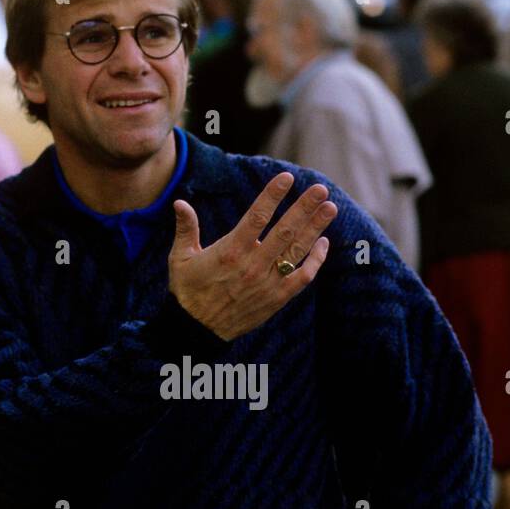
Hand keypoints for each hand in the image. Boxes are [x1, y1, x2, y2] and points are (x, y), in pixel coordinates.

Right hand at [168, 171, 337, 340]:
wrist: (197, 330)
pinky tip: (323, 243)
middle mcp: (252, 265)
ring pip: (297, 251)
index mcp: (230, 250)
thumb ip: (186, 228)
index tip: (287, 178)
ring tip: (330, 208)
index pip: (257, 216)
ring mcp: (267, 282)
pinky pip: (302, 277)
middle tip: (321, 189)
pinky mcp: (276, 298)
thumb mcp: (181, 258)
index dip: (273, 195)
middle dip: (305, 208)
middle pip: (285, 230)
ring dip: (316, 228)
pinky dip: (315, 261)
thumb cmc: (188, 291)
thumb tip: (179, 203)